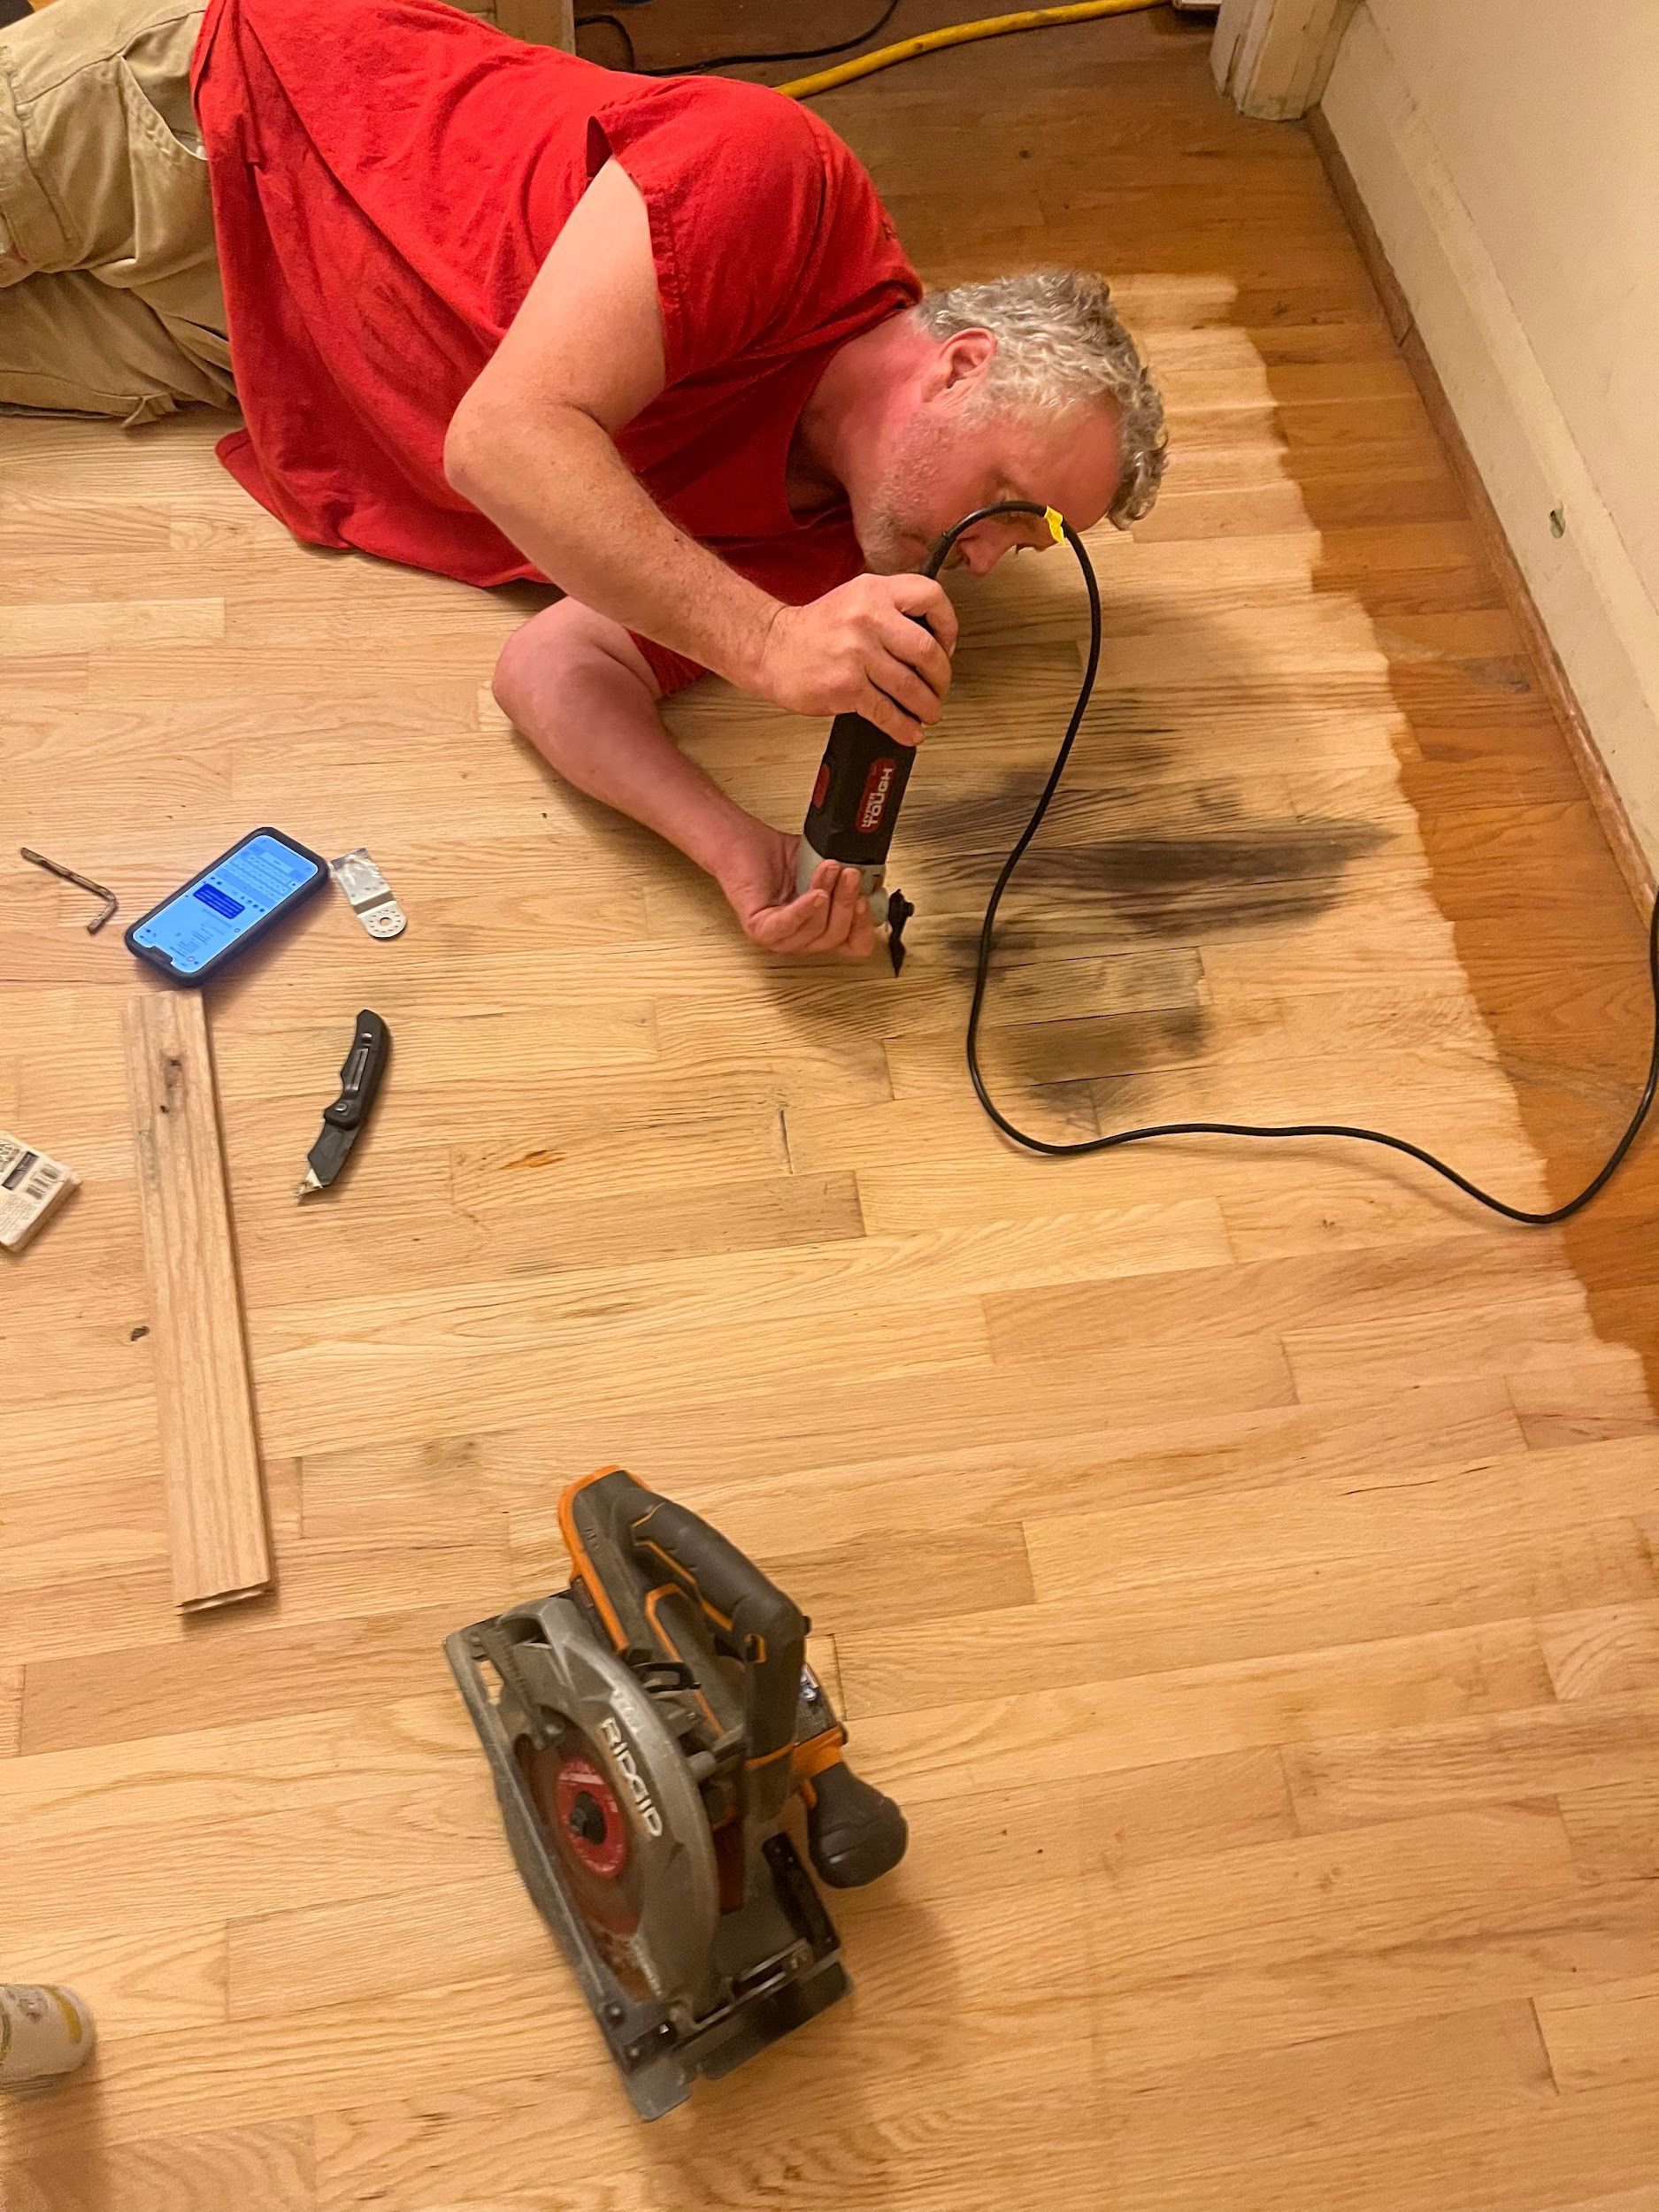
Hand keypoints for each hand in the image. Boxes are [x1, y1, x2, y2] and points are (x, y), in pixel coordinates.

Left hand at [717, 822, 877, 959]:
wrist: (742, 841)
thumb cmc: (774, 856)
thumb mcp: (823, 864)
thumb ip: (849, 875)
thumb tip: (876, 879)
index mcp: (820, 926)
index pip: (854, 944)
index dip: (866, 926)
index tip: (870, 899)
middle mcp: (800, 937)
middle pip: (837, 937)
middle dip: (849, 903)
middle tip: (852, 875)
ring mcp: (779, 937)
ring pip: (817, 931)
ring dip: (830, 896)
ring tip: (830, 869)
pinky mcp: (759, 929)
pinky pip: (787, 927)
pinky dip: (804, 910)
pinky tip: (815, 895)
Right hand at [754, 574, 957, 744]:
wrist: (772, 648)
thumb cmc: (815, 630)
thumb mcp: (855, 599)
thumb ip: (892, 611)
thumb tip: (933, 642)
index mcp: (874, 591)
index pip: (931, 597)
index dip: (948, 626)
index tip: (946, 646)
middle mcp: (867, 618)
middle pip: (927, 651)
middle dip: (941, 678)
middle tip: (939, 688)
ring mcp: (856, 653)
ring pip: (911, 686)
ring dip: (927, 706)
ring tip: (928, 712)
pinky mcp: (846, 687)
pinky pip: (887, 712)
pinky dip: (904, 727)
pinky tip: (909, 731)